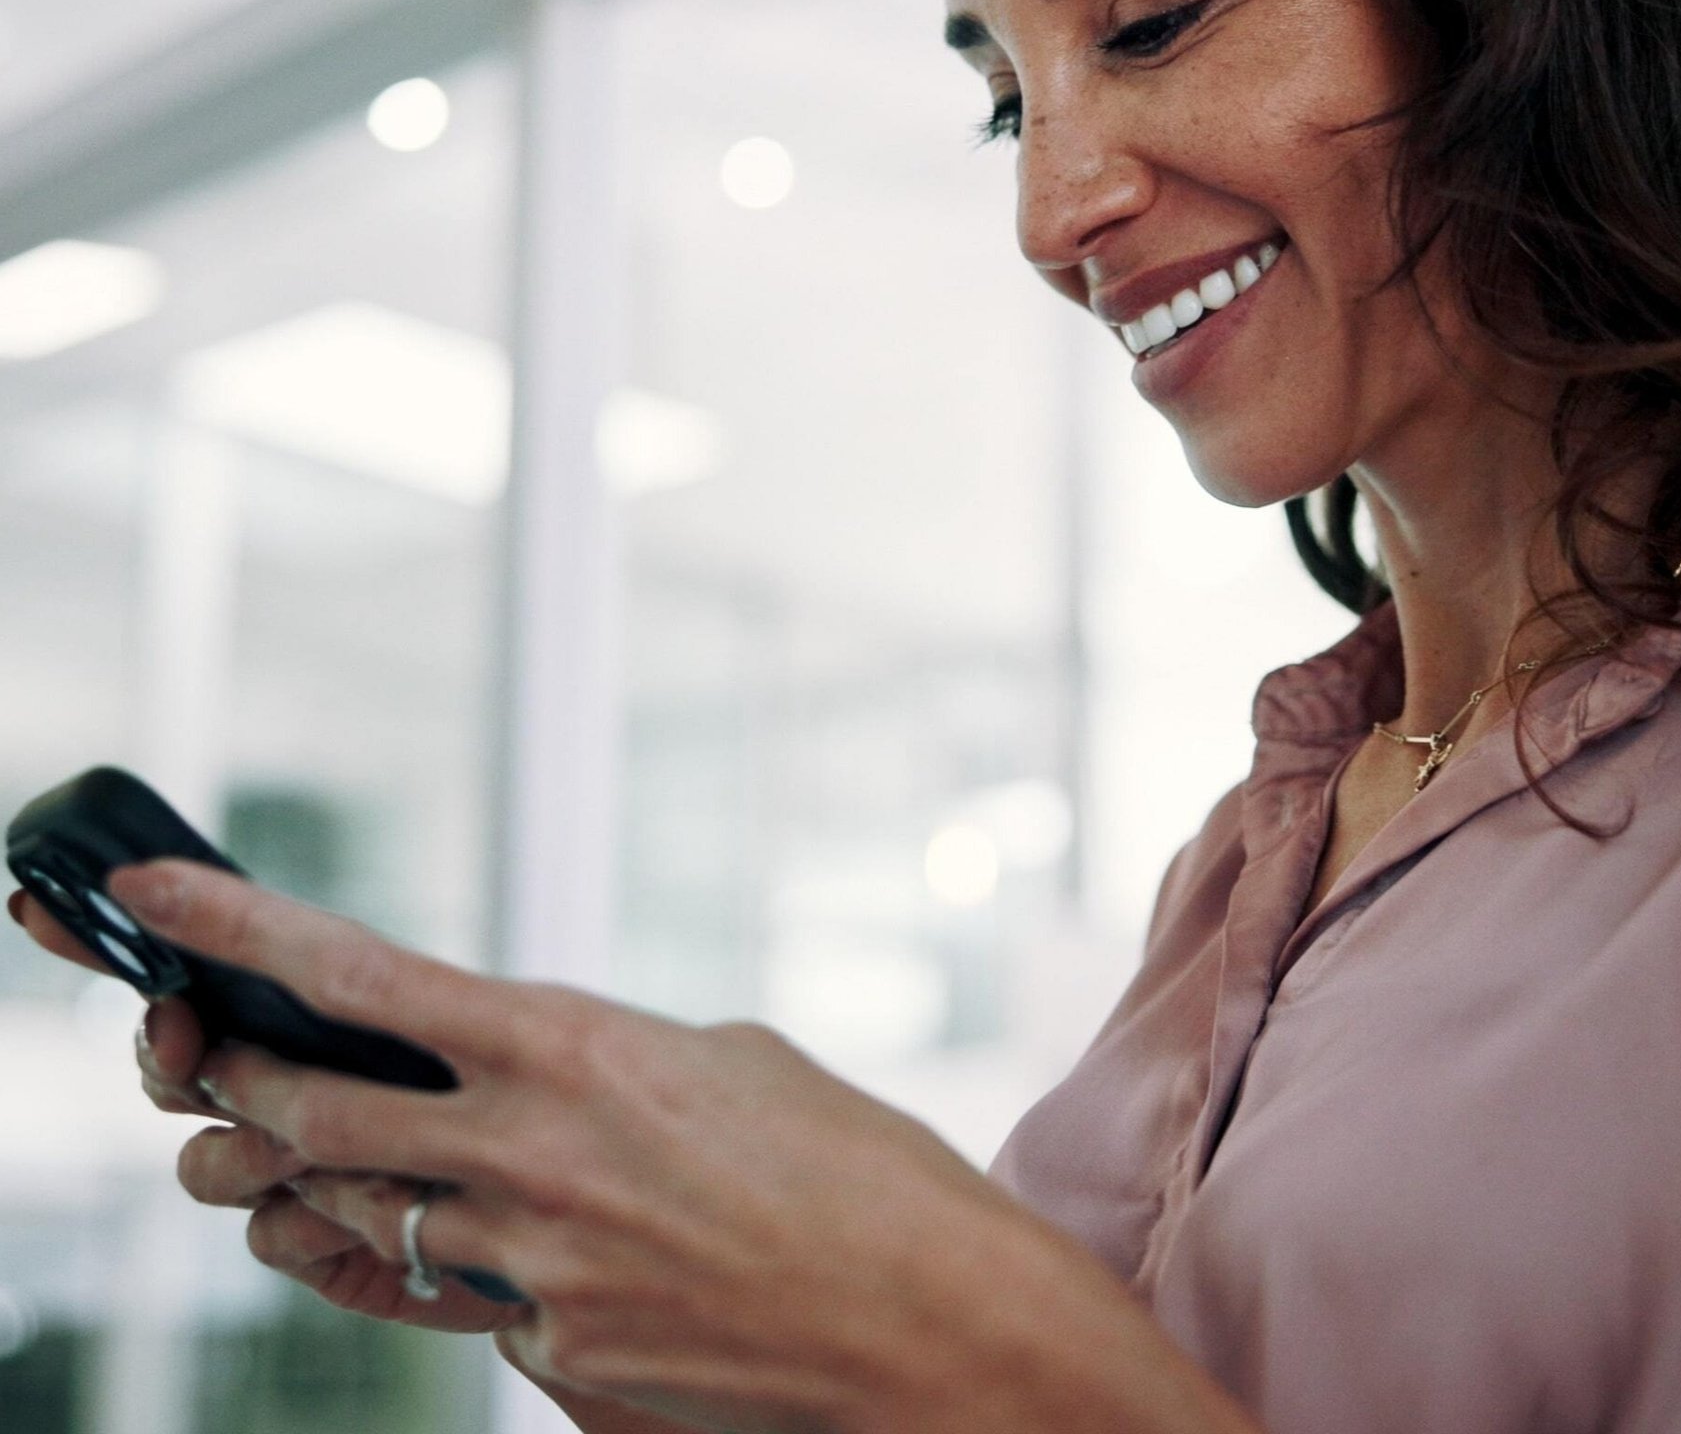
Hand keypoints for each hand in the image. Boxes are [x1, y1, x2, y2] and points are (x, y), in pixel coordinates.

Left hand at [81, 860, 1250, 1433]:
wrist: (942, 1334)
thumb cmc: (862, 1171)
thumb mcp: (733, 1060)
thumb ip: (600, 1057)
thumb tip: (523, 1071)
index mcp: (580, 1050)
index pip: (363, 979)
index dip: (239, 930)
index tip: (155, 895)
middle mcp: (532, 1161)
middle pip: (309, 1118)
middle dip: (240, 1088)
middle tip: (214, 1066)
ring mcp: (534, 1278)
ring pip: (363, 1222)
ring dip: (330, 1185)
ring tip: (350, 1155)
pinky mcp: (555, 1369)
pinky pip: (461, 1310)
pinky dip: (460, 1270)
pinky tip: (520, 1245)